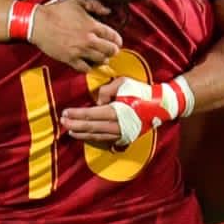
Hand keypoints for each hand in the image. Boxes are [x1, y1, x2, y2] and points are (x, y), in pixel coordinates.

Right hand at [28, 0, 120, 71]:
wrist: (38, 24)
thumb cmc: (56, 11)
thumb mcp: (77, 1)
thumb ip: (95, 4)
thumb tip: (108, 10)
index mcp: (92, 25)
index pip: (113, 36)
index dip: (117, 40)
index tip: (117, 41)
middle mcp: (89, 40)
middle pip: (110, 50)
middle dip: (113, 51)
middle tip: (111, 50)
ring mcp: (80, 51)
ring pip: (100, 60)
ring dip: (103, 59)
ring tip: (102, 57)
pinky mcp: (70, 59)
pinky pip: (85, 68)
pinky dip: (89, 67)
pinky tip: (88, 63)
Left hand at [60, 75, 192, 149]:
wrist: (160, 105)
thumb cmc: (140, 91)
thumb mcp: (123, 83)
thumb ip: (106, 91)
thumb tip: (96, 101)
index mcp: (116, 111)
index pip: (91, 114)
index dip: (76, 115)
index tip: (65, 113)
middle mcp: (118, 125)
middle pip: (91, 127)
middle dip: (75, 125)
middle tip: (62, 122)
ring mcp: (122, 134)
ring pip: (97, 136)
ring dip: (82, 134)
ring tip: (70, 131)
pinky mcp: (125, 138)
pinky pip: (105, 139)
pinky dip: (93, 138)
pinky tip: (84, 136)